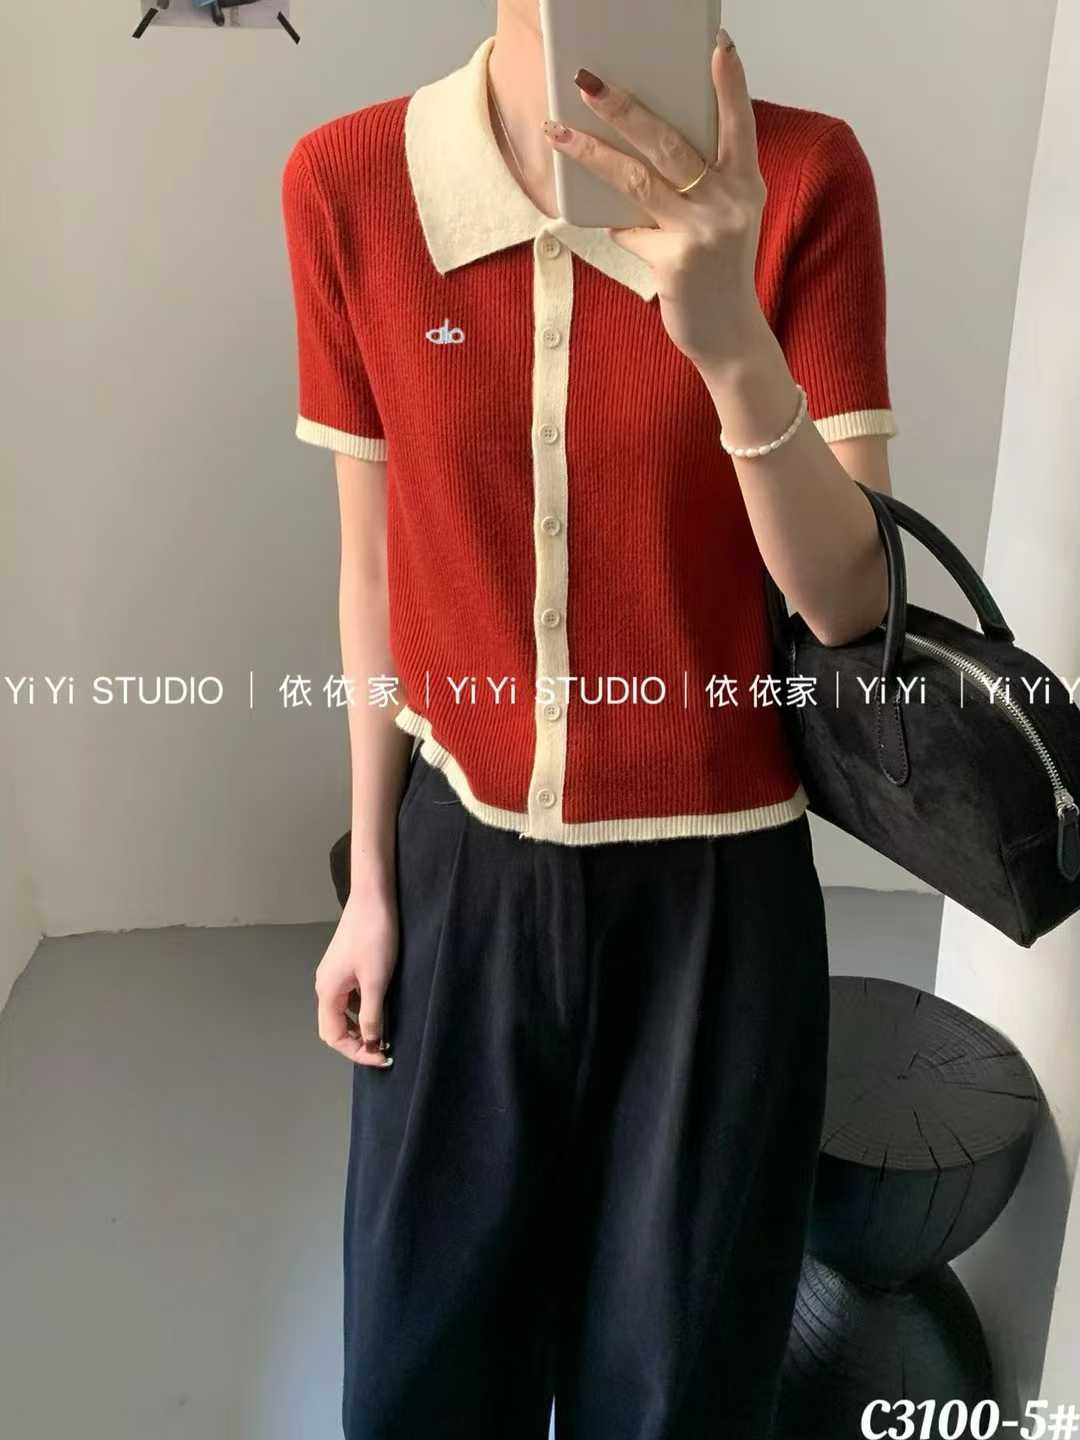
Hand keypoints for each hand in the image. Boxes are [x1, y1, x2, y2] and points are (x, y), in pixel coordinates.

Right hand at [314, 887, 397, 1067]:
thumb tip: (371, 1042)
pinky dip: (361, 1009)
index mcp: (327, 991)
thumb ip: (371, 1015)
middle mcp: (325, 985)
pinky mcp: (345, 965)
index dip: (356, 1051)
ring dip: (359, 1026)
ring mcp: (334, 974)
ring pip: (341, 1012)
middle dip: (356, 1042)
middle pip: (334, 1026)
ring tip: (383, 1031)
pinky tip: (379, 1006)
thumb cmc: (374, 937)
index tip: (382, 1055)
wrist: (374, 897)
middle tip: (383, 1048)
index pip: (333, 1036)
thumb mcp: (376, 981)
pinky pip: (349, 997)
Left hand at [541, 29, 771, 376]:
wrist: (730, 336)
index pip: (738, 124)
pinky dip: (618, 228)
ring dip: (590, 152)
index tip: (718, 47)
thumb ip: (700, 185)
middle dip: (624, 108)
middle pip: (668, 142)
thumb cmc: (720, 273)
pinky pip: (628, 231)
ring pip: (635, 179)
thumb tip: (639, 150)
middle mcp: (728, 203)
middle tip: (589, 81)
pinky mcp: (673, 262)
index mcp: (746, 185)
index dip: (729, 85)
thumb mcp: (725, 220)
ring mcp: (700, 232)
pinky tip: (614, 228)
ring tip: (556, 131)